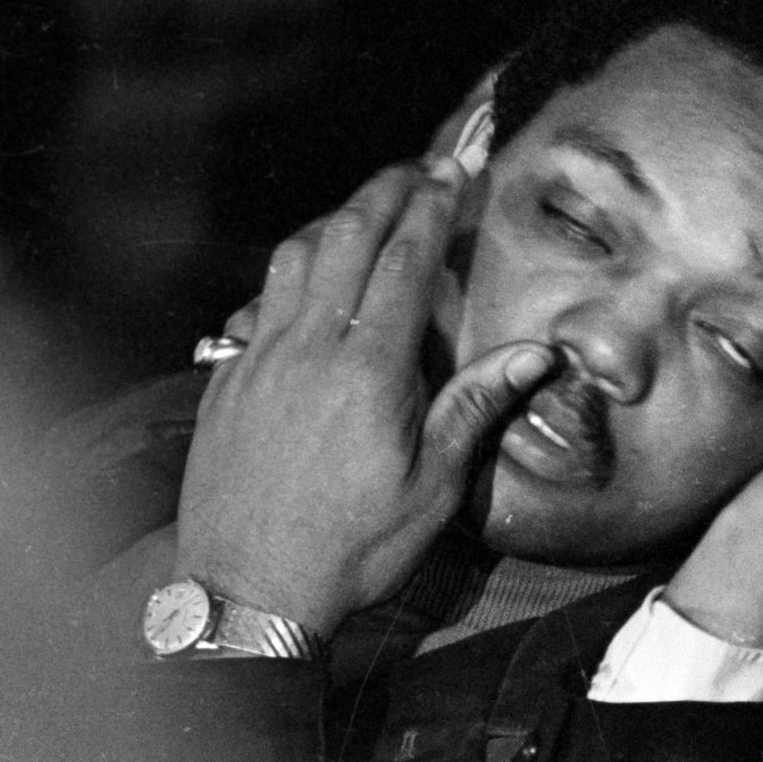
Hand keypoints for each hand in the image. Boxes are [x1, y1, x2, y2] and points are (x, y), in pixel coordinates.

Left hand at [175, 157, 553, 635]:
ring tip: (364, 210)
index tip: (452, 172)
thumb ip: (476, 407)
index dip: (430, 208)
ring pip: (292, 259)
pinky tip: (302, 281)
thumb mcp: (434, 486)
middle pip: (346, 240)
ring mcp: (258, 360)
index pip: (404, 262)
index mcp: (369, 369)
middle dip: (384, 193)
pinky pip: (256, 304)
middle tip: (416, 168)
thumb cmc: (352, 547)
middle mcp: (308, 348)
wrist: (247, 593)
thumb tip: (536, 352)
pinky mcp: (225, 382)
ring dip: (333, 221)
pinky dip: (288, 273)